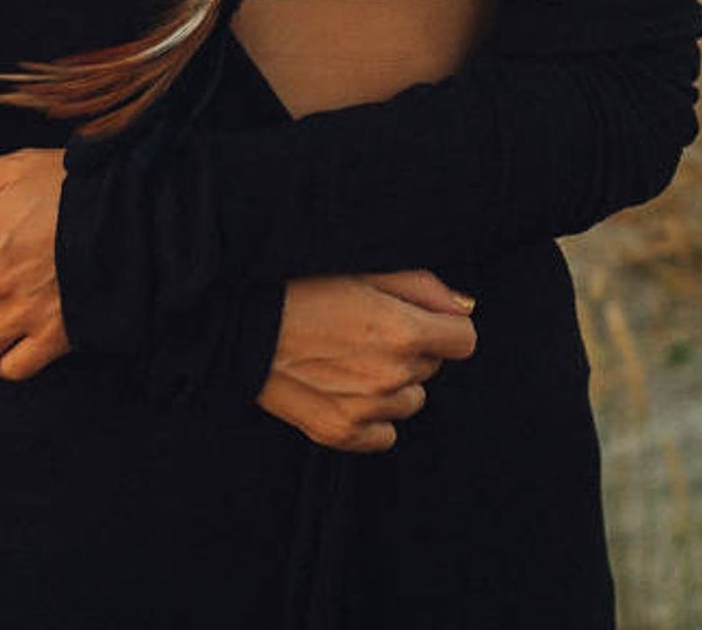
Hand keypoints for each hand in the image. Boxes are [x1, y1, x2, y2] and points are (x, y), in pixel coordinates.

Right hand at [257, 269, 476, 453]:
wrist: (237, 323)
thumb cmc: (300, 283)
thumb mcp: (364, 267)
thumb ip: (423, 286)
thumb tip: (465, 308)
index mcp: (403, 331)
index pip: (464, 340)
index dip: (444, 325)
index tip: (420, 317)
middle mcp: (391, 377)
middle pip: (432, 367)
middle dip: (412, 348)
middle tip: (365, 326)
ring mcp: (366, 411)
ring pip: (410, 400)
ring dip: (392, 381)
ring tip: (348, 354)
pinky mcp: (340, 435)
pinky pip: (385, 434)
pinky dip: (372, 415)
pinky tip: (342, 385)